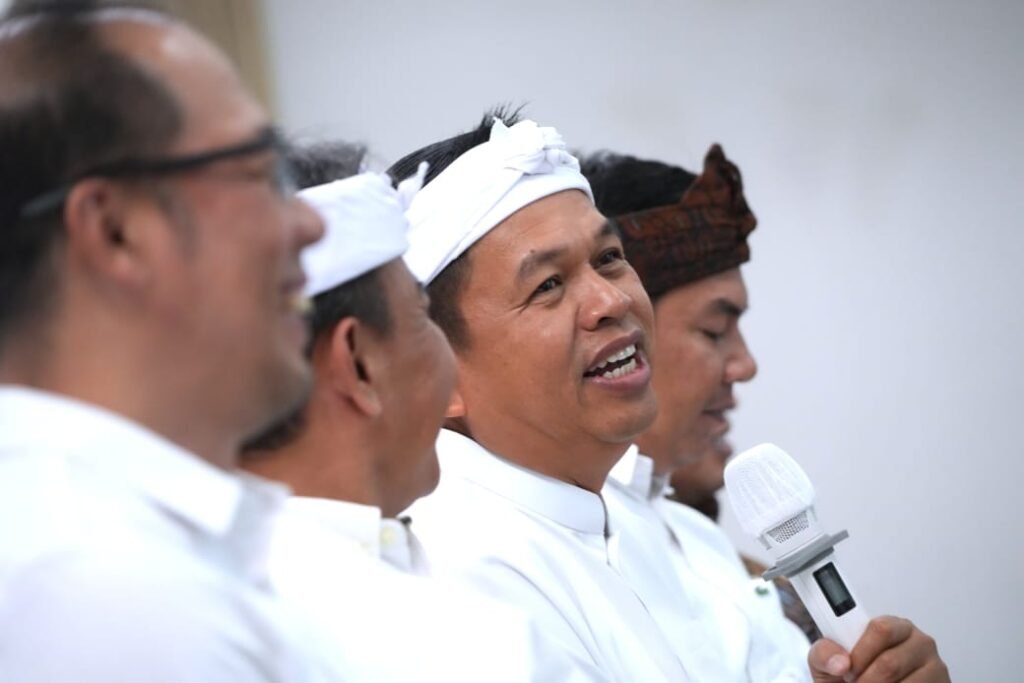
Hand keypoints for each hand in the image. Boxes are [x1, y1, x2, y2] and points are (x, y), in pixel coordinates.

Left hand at [808, 616, 948, 681]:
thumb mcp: (828, 663)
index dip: (860, 653)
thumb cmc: (850, 677)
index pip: (881, 629)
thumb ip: (824, 654)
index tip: (847, 671)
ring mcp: (935, 668)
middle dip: (866, 681)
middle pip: (890, 663)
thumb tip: (841, 662)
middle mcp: (920, 643)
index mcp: (894, 627)